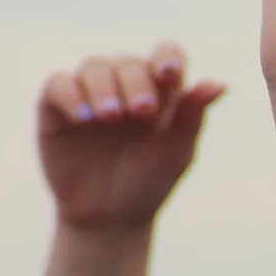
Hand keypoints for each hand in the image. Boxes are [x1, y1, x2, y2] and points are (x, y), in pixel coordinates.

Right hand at [38, 45, 225, 233]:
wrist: (108, 218)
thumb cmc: (147, 183)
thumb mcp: (174, 153)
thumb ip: (192, 117)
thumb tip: (219, 84)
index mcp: (159, 92)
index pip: (165, 56)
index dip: (167, 57)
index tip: (168, 73)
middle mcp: (124, 85)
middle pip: (129, 61)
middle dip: (136, 81)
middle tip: (141, 113)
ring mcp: (90, 92)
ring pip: (94, 66)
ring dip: (104, 87)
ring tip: (110, 117)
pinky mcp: (56, 106)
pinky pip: (59, 83)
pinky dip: (71, 94)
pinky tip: (83, 117)